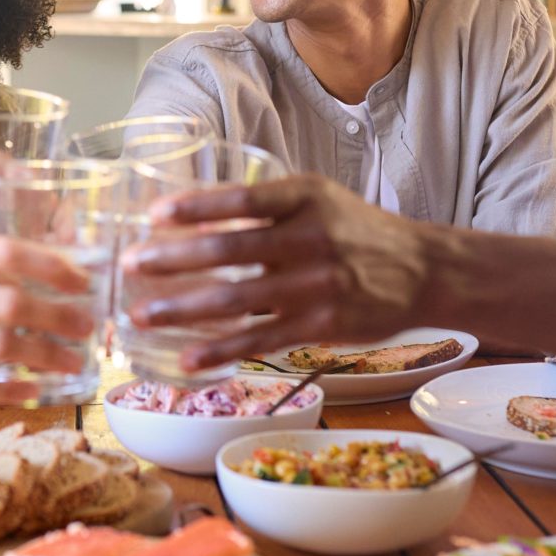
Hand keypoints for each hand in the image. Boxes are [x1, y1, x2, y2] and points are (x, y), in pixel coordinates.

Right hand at [0, 238, 95, 402]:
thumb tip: (33, 275)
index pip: (3, 253)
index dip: (51, 266)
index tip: (83, 281)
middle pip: (10, 303)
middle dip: (59, 317)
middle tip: (88, 328)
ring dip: (45, 356)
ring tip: (72, 362)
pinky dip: (8, 389)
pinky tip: (32, 390)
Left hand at [124, 174, 436, 370]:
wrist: (424, 270)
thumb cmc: (359, 232)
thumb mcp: (319, 199)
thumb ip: (265, 205)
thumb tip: (195, 213)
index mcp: (305, 197)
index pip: (242, 197)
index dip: (195, 206)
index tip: (153, 215)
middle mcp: (309, 238)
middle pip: (230, 247)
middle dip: (173, 258)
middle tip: (131, 265)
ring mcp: (315, 285)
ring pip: (237, 298)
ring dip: (183, 308)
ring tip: (141, 315)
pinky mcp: (321, 325)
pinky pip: (260, 339)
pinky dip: (221, 350)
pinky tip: (188, 358)